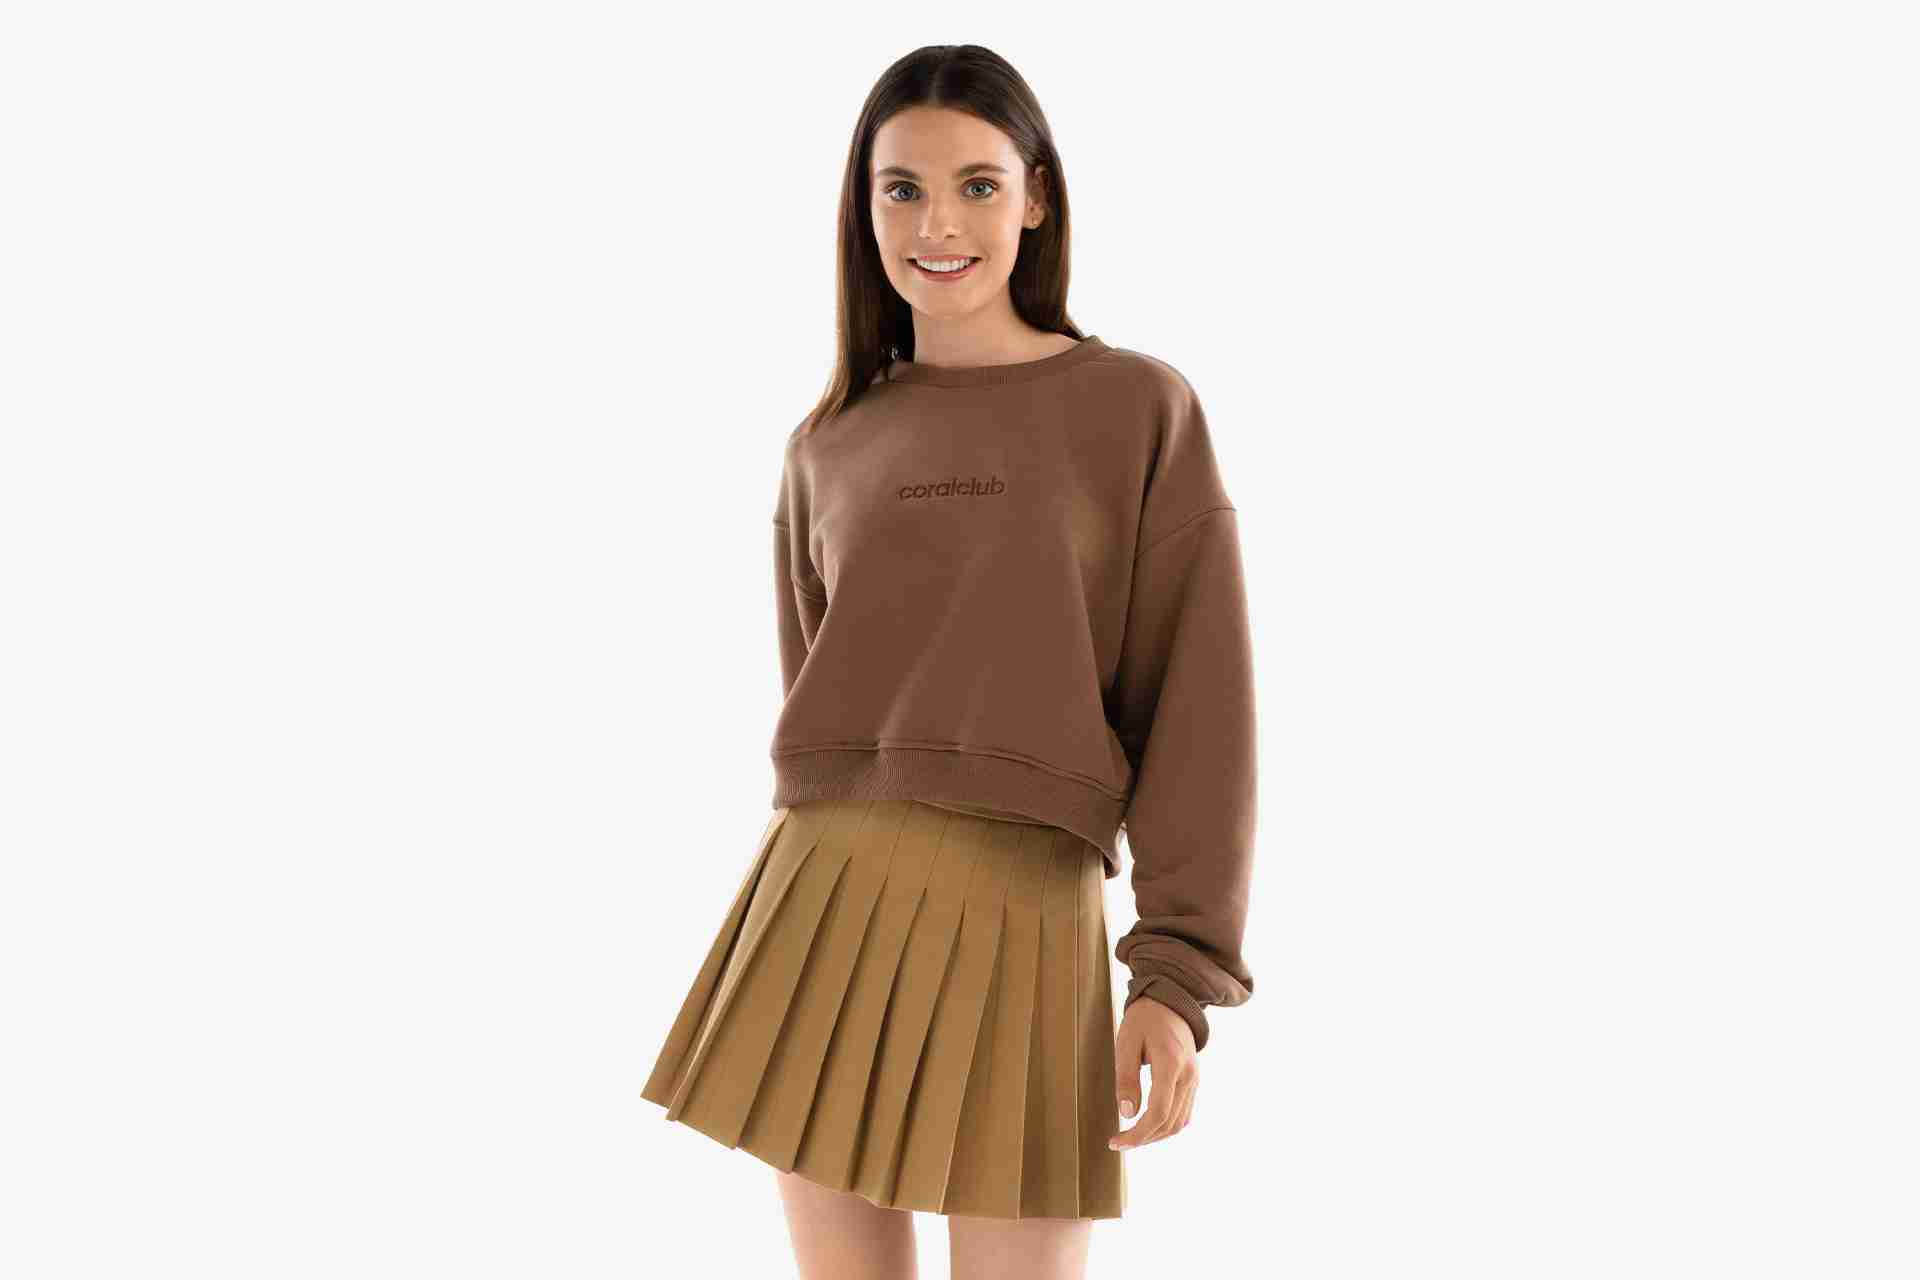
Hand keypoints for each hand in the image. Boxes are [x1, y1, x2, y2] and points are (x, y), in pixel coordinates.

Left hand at [1108, 995, 1197, 1150]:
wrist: (1170, 1002)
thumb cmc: (1143, 1020)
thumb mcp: (1126, 1043)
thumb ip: (1126, 1079)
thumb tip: (1128, 1114)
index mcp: (1171, 1064)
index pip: (1158, 1112)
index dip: (1137, 1134)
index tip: (1116, 1141)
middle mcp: (1188, 1076)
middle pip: (1169, 1123)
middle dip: (1143, 1139)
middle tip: (1118, 1142)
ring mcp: (1194, 1080)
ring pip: (1179, 1123)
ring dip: (1155, 1136)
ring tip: (1131, 1137)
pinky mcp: (1193, 1081)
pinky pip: (1184, 1114)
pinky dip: (1167, 1126)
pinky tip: (1148, 1125)